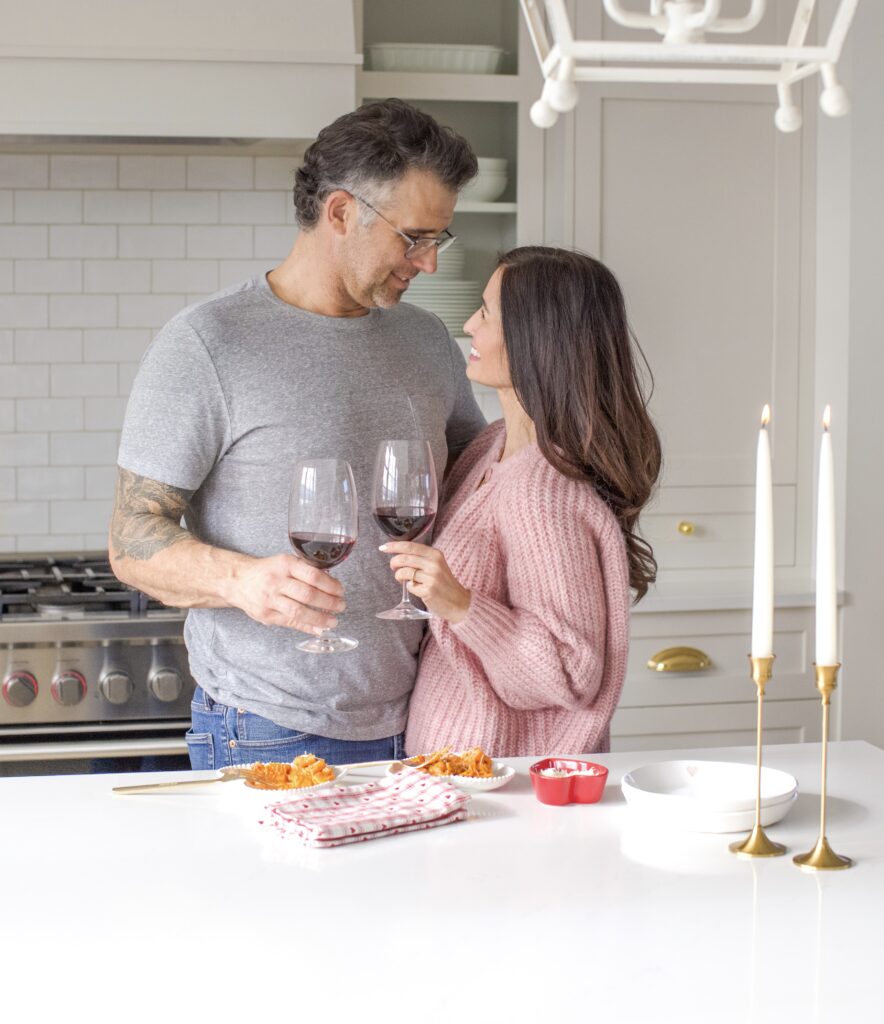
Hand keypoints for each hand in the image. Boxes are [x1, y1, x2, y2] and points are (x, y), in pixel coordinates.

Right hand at [229, 554, 345, 634]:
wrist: (238, 581)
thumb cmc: (268, 571)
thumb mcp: (285, 562)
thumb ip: (305, 571)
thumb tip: (331, 584)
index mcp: (285, 564)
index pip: (313, 575)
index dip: (331, 585)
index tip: (341, 591)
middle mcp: (277, 581)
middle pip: (308, 594)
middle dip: (329, 602)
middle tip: (341, 606)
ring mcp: (270, 599)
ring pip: (299, 611)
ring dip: (320, 618)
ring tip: (333, 621)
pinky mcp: (266, 615)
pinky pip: (290, 622)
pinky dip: (307, 627)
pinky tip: (318, 629)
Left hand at [380, 542, 470, 623]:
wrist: (459, 602)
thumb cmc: (444, 583)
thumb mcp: (437, 565)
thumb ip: (421, 558)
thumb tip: (398, 553)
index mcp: (435, 554)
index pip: (410, 546)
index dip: (394, 546)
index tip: (383, 547)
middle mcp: (434, 564)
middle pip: (404, 558)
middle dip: (394, 563)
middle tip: (393, 567)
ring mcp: (431, 577)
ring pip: (404, 573)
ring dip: (399, 577)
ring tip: (403, 580)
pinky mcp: (428, 591)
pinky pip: (410, 586)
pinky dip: (410, 588)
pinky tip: (418, 589)